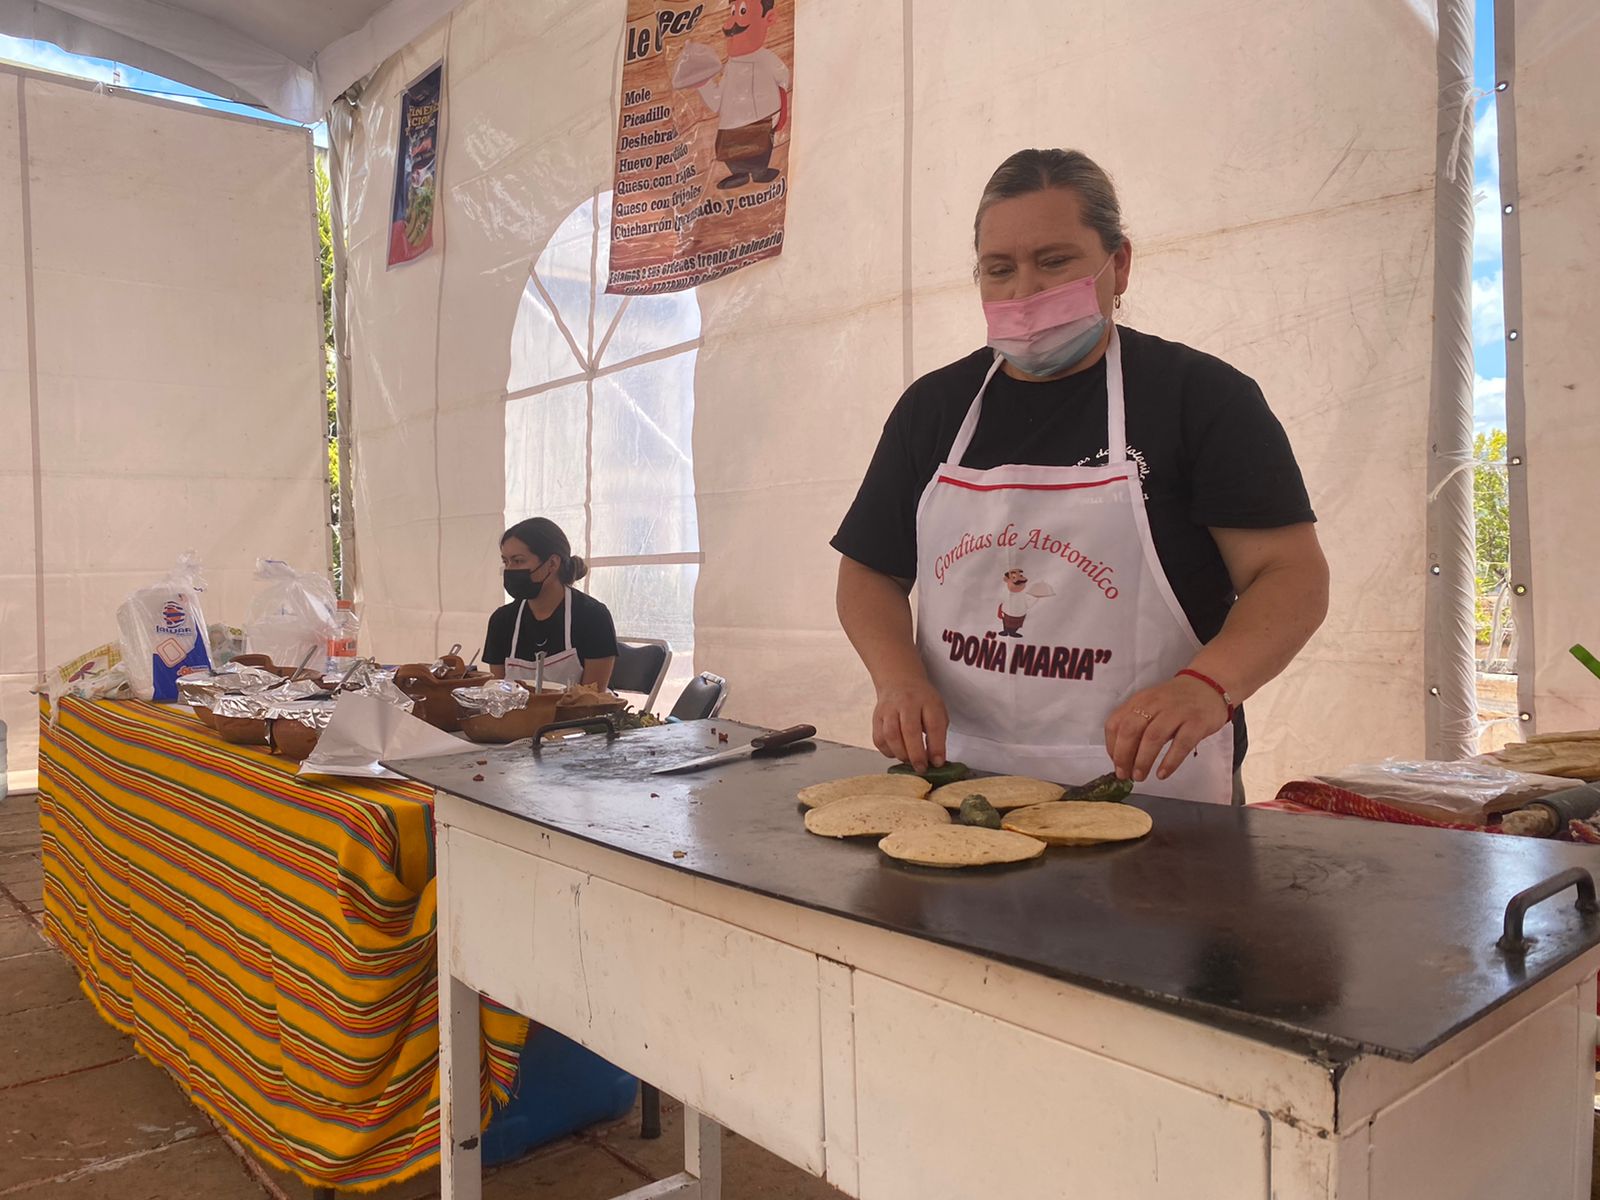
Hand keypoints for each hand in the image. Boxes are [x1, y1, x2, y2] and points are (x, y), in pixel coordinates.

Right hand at [872, 676, 948, 772]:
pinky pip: (879, 739)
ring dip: (901, 754)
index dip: (936, 747)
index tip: (938, 762)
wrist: (899, 681)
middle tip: (921, 768)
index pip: (934, 725)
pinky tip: (896, 752)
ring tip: (909, 761)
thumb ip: (938, 733)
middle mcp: (907, 703)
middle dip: (916, 754)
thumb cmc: (922, 700)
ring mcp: (889, 709)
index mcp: (927, 701)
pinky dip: (888, 751)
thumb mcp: (937, 710)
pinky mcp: (876, 717)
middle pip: (909, 731)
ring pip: (891, 735)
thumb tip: (935, 760)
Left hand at [1105, 675, 1229, 782]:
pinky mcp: (1197, 722)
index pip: (1115, 723)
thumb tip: (1123, 758)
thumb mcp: (1151, 706)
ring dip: (1143, 761)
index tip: (1116, 764)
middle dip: (1124, 756)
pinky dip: (1170, 761)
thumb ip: (1137, 725)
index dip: (1112, 747)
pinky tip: (1162, 773)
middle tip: (1124, 774)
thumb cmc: (1176, 701)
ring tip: (1140, 777)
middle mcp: (1155, 704)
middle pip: (1130, 730)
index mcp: (1139, 701)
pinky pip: (1181, 744)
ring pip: (1153, 737)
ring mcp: (1177, 712)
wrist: (1209, 685)